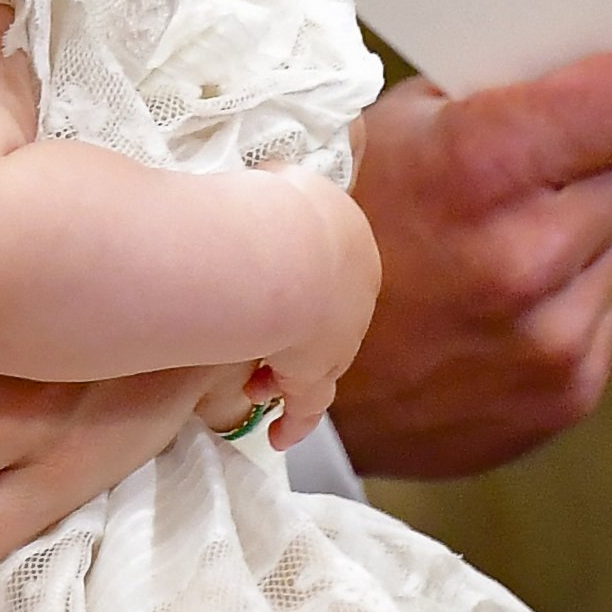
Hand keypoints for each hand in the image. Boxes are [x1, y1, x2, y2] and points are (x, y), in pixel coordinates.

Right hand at [257, 166, 380, 451]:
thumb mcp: (285, 177)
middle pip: (327, 315)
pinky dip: (294, 419)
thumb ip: (283, 182)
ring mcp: (338, 337)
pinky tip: (279, 436)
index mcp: (350, 240)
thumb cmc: (277, 206)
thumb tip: (274, 174)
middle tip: (261, 338)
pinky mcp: (315, 375)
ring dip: (285, 373)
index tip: (273, 286)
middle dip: (293, 328)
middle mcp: (354, 291)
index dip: (299, 280)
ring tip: (256, 385)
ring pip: (315, 362)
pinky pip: (307, 404)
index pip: (332, 267)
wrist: (283, 250)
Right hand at [332, 46, 611, 477]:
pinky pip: (604, 308)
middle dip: (598, 149)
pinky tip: (494, 293)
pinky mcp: (564, 390)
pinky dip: (565, 292)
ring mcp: (549, 335)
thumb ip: (488, 96)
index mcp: (477, 168)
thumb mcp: (383, 126)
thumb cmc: (324, 226)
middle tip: (533, 157)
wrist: (270, 369)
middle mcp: (524, 256)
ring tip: (497, 232)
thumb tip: (574, 69)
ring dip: (581, 224)